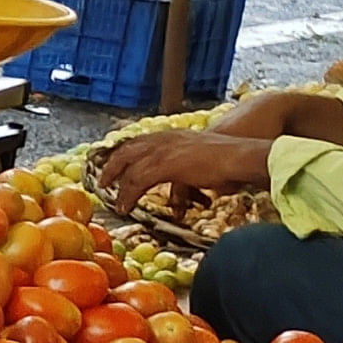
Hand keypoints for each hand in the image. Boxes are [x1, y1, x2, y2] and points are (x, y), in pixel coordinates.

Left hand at [93, 129, 276, 206]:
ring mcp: (164, 150)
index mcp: (172, 135)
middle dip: (112, 166)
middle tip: (103, 181)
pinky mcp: (165, 165)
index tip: (114, 164)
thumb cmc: (229, 160)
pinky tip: (125, 206)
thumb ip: (187, 164)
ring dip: (120, 187)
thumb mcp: (201, 157)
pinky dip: (128, 195)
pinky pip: (138, 181)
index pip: (140, 142)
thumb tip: (185, 177)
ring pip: (130, 168)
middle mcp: (164, 139)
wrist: (240, 156)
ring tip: (115, 202)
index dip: (124, 153)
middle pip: (127, 151)